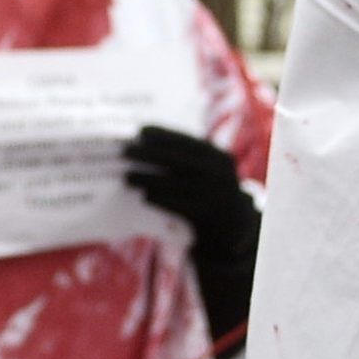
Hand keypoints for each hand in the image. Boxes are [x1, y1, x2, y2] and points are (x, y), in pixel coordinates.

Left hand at [123, 125, 248, 239]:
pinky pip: (179, 205)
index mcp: (218, 158)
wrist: (233, 227)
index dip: (164, 135)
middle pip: (177, 160)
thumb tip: (147, 145)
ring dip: (148, 179)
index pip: (188, 142)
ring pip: (175, 183)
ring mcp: (214, 195)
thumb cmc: (209, 193)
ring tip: (127, 177)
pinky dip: (161, 199)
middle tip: (126, 151)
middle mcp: (219, 174)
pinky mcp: (207, 215)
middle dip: (149, 153)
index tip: (141, 130)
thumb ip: (187, 160)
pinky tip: (145, 196)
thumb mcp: (208, 172)